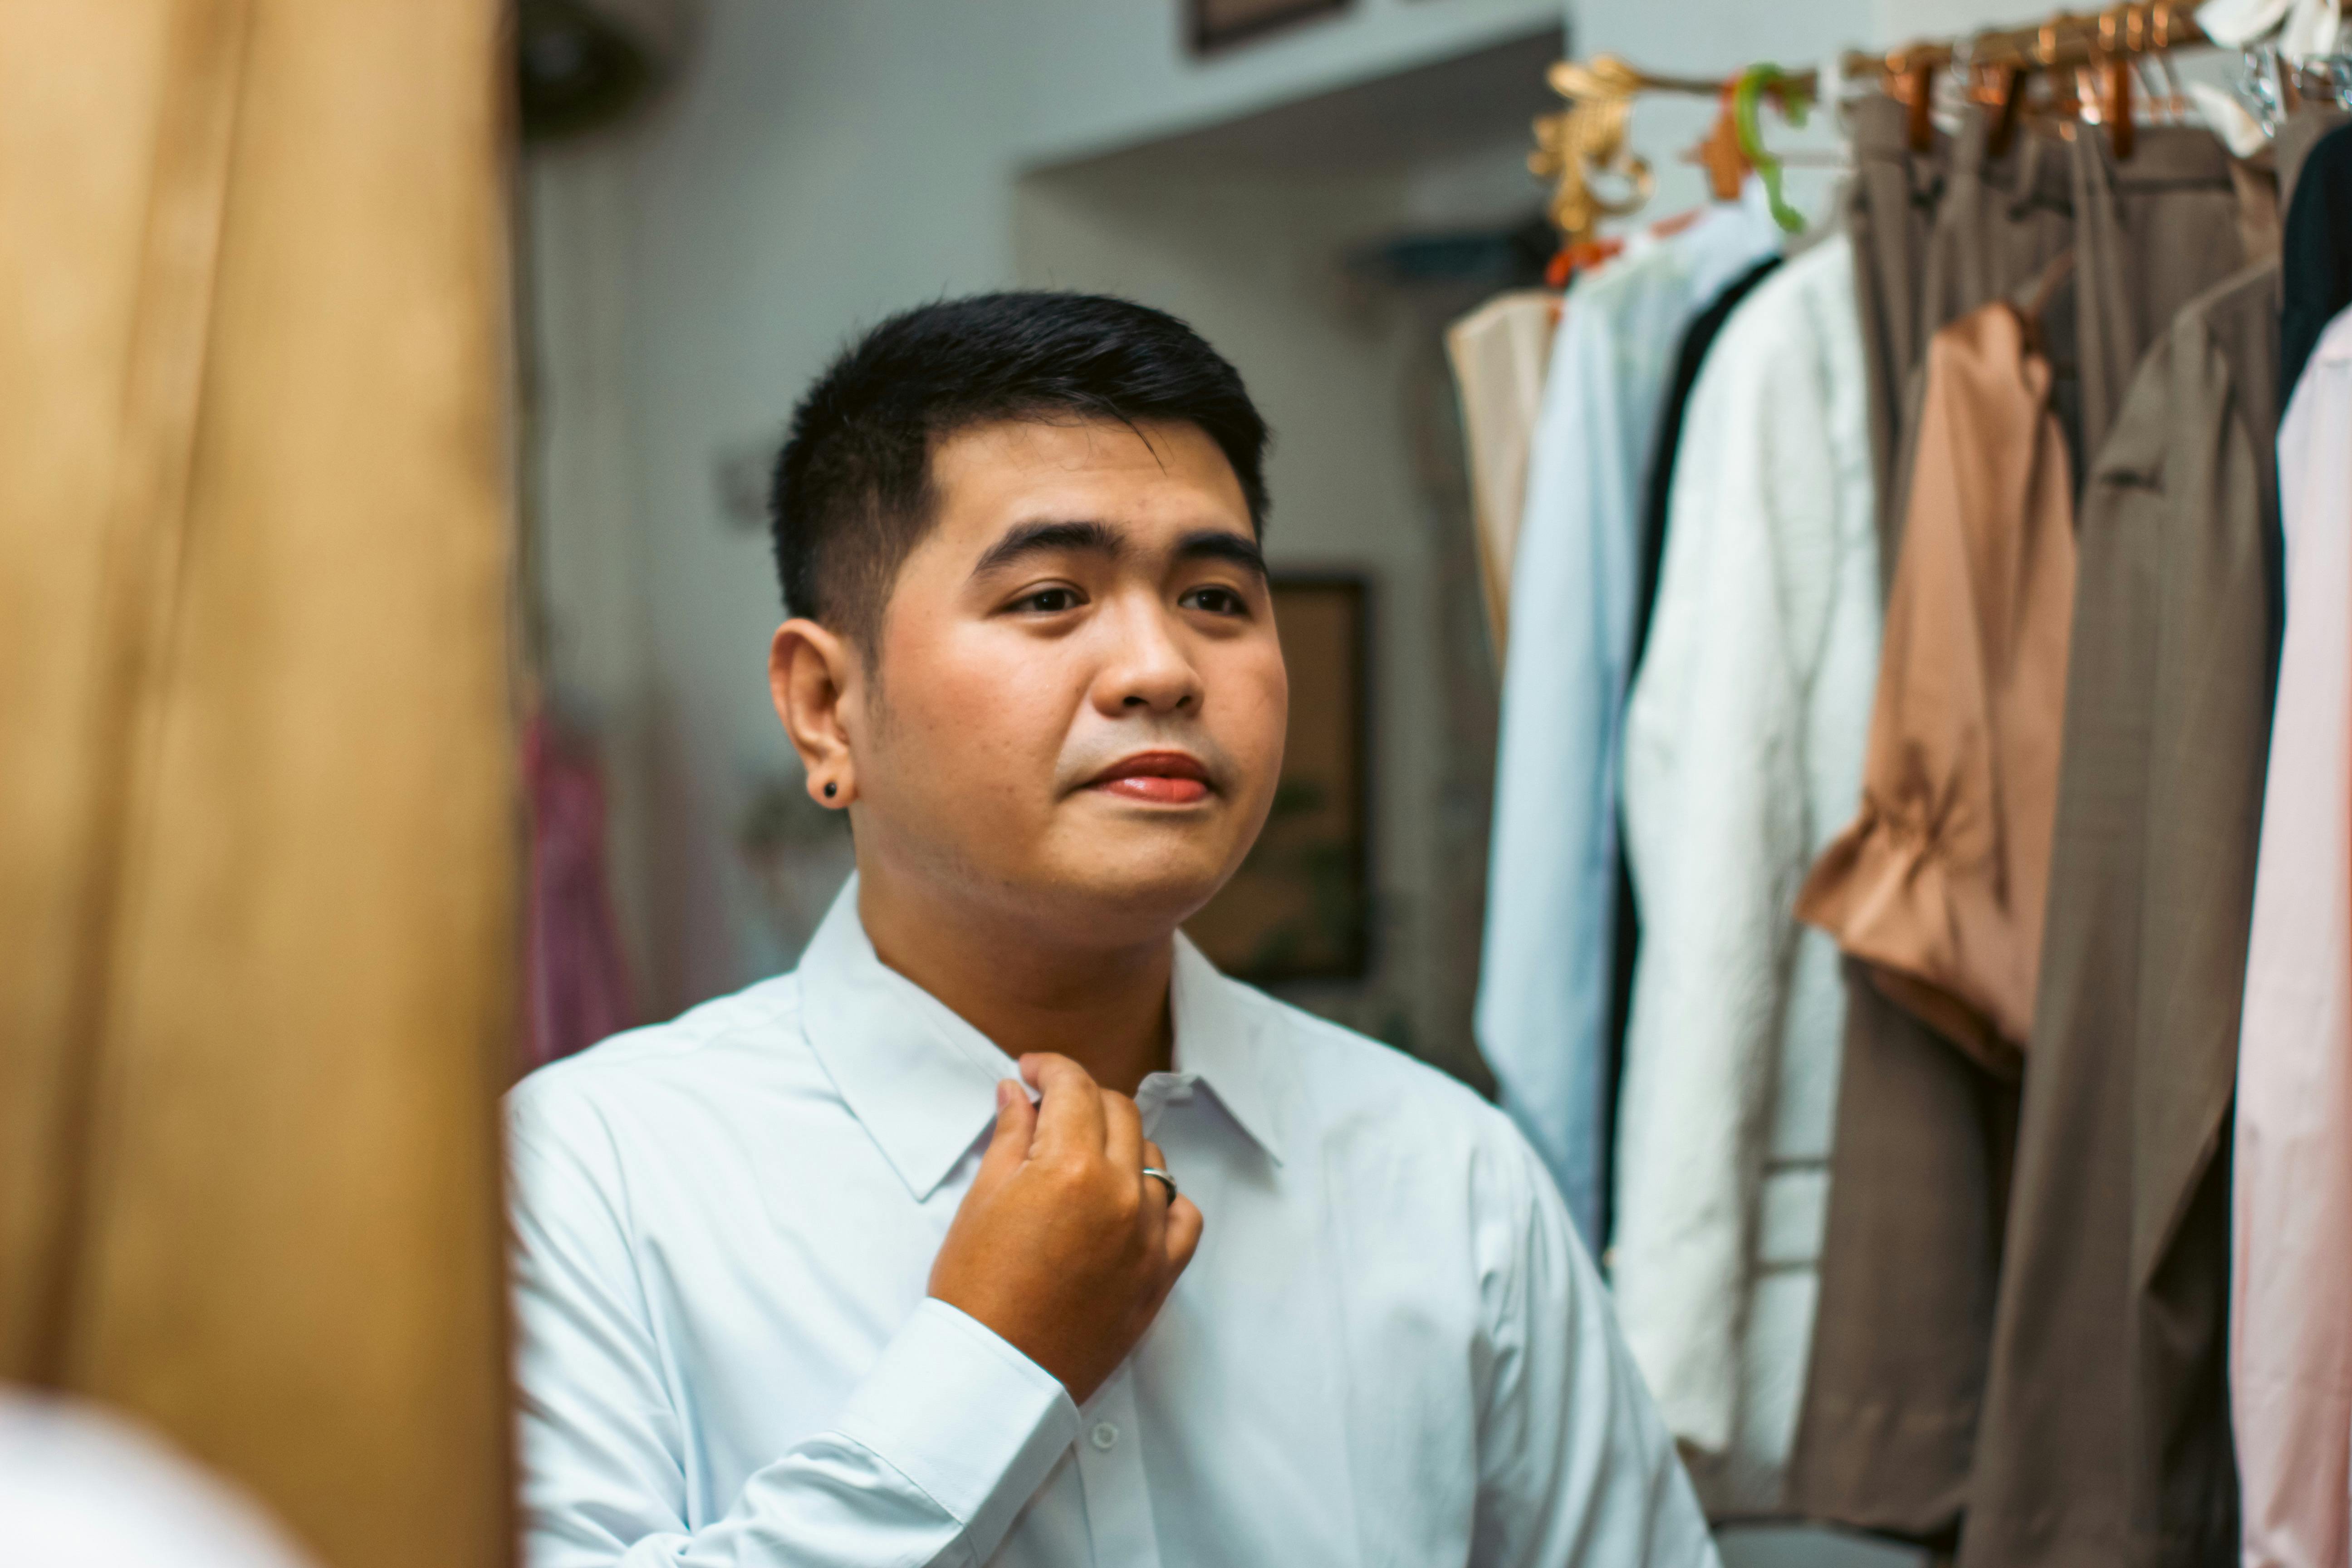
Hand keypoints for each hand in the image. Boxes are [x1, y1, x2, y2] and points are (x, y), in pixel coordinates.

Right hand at [927, 1052, 1203, 1405]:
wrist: (994, 1373)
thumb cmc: (975, 1291)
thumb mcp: (981, 1200)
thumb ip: (1009, 1136)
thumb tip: (1018, 1093)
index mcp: (1069, 1167)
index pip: (1074, 1088)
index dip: (1051, 1068)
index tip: (1032, 1072)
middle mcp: (1120, 1193)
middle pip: (1118, 1113)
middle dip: (1083, 1099)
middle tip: (1051, 1110)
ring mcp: (1148, 1235)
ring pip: (1153, 1158)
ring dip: (1120, 1145)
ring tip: (1082, 1159)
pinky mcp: (1161, 1274)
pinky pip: (1183, 1215)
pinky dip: (1162, 1198)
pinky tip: (1131, 1200)